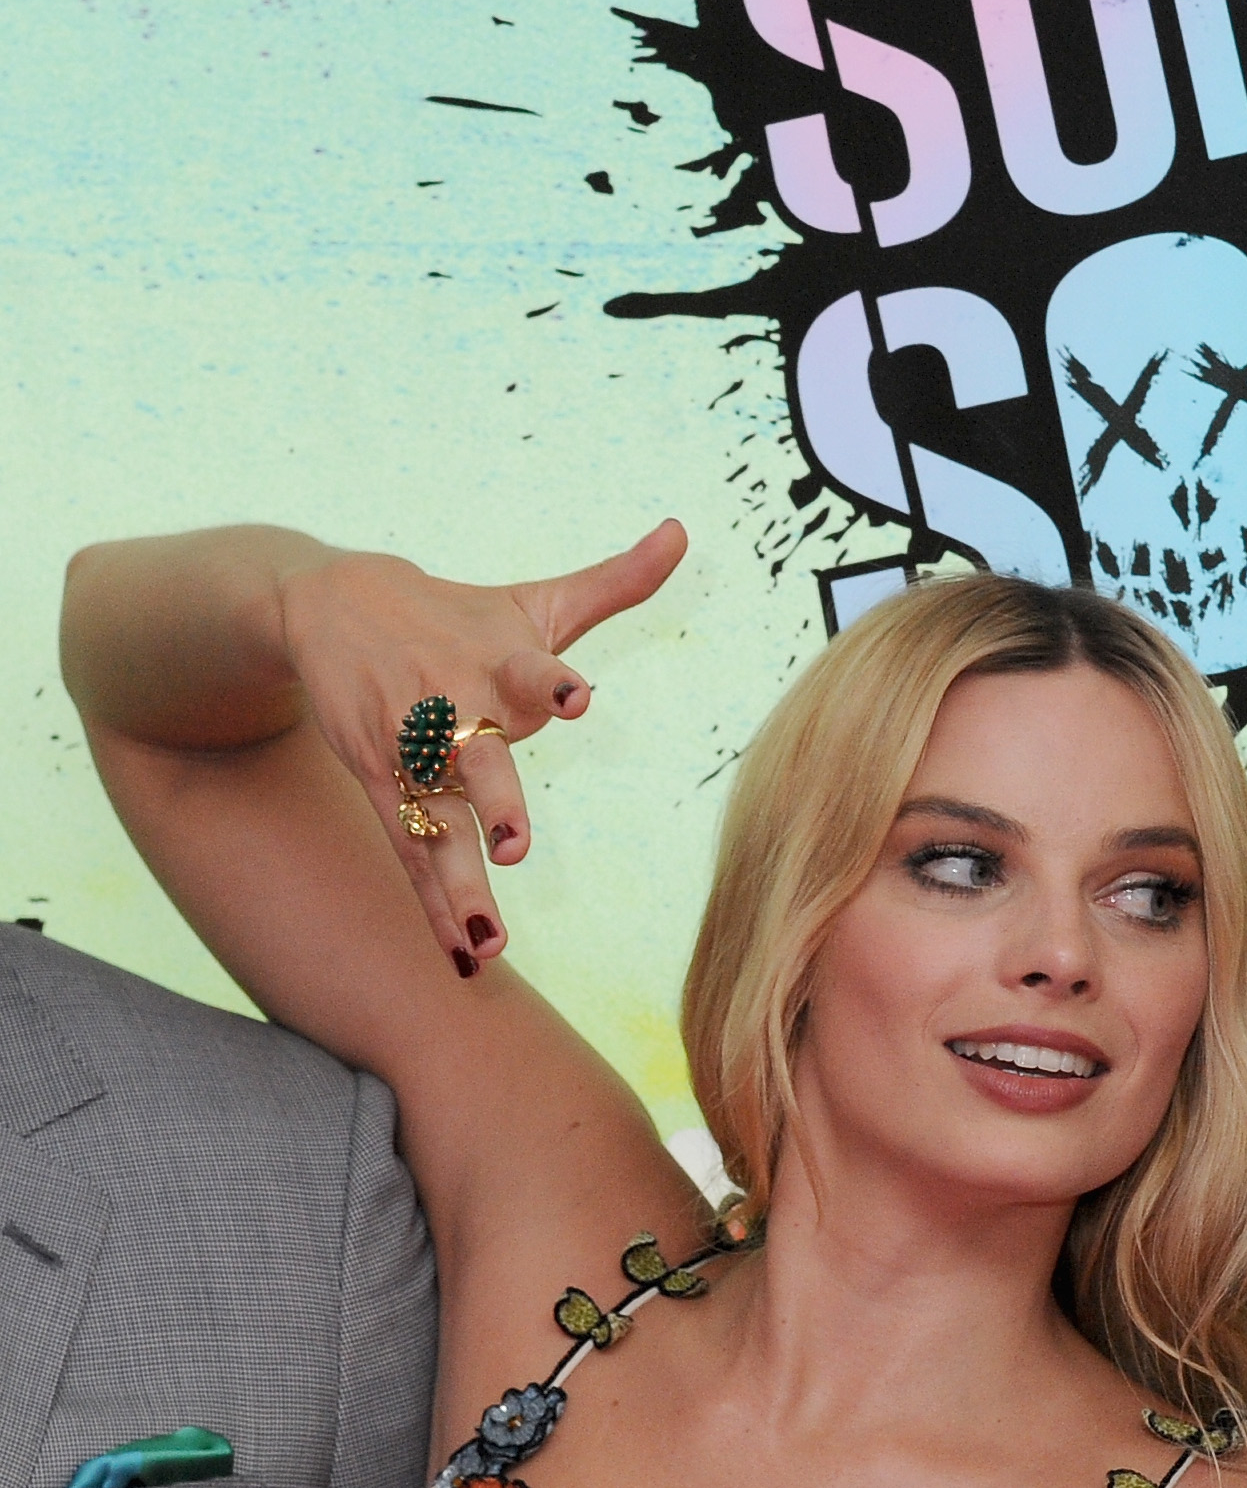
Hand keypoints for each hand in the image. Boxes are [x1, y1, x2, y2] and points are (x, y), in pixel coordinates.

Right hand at [274, 519, 683, 965]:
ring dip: (458, 880)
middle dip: (490, 800)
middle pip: (475, 759)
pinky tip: (464, 956)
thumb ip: (615, 581)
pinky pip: (412, 851)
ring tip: (490, 938)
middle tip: (513, 845)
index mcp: (499, 662)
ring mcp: (411, 753)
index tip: (575, 698)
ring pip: (436, 821)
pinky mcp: (379, 782)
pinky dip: (436, 905)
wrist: (325, 603)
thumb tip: (680, 531)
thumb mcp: (534, 599)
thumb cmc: (455, 612)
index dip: (553, 684)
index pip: (532, 670)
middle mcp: (453, 709)